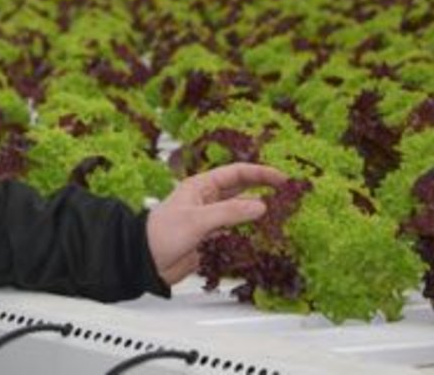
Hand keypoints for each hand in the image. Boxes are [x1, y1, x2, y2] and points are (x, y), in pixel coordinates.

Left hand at [146, 162, 287, 284]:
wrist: (144, 261)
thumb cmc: (161, 234)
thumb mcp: (197, 220)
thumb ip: (230, 212)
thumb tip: (261, 205)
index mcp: (200, 187)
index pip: (236, 173)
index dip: (260, 173)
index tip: (283, 178)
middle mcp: (206, 200)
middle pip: (241, 190)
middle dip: (264, 189)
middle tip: (289, 195)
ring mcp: (209, 219)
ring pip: (240, 211)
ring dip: (258, 212)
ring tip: (283, 215)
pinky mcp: (210, 239)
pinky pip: (235, 231)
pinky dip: (250, 231)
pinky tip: (264, 235)